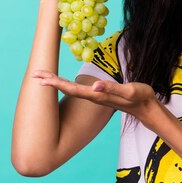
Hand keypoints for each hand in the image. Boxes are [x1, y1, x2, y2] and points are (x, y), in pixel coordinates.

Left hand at [32, 70, 159, 126]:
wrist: (147, 108)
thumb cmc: (140, 97)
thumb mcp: (128, 91)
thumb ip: (111, 89)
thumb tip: (94, 86)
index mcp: (97, 95)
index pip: (72, 88)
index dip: (56, 83)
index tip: (41, 79)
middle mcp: (93, 96)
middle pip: (68, 88)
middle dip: (51, 82)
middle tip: (34, 75)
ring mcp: (95, 96)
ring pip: (72, 89)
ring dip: (57, 83)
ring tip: (43, 78)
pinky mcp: (99, 94)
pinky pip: (79, 89)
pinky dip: (67, 84)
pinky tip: (63, 83)